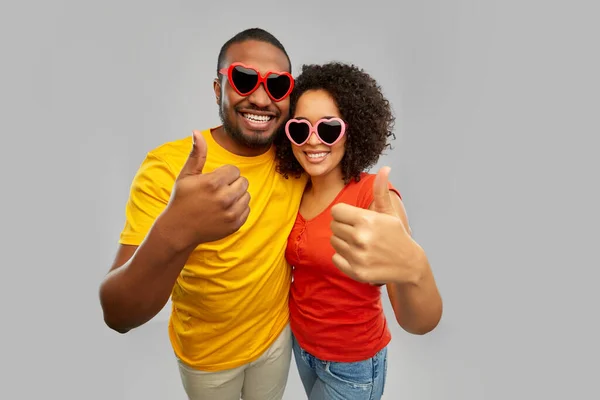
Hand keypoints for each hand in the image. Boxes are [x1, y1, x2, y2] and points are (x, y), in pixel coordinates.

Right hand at [163, 130, 250, 249]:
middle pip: (243, 182)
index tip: (212, 181)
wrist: (179, 230)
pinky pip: (247, 209)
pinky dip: (238, 209)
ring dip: (237, 196)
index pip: (234, 170)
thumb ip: (196, 154)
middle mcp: (224, 198)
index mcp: (213, 183)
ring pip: (247, 195)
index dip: (223, 174)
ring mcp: (231, 213)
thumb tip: (197, 132)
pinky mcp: (235, 224)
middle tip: (217, 191)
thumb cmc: (181, 199)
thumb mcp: (186, 175)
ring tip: (221, 200)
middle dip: (232, 184)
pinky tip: (224, 210)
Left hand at [329, 167, 421, 284]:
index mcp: (366, 220)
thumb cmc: (396, 235)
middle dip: (343, 227)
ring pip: (333, 242)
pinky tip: (357, 255)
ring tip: (359, 243)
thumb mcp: (389, 212)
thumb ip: (380, 191)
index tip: (354, 218)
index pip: (336, 211)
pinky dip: (343, 258)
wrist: (409, 264)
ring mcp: (357, 256)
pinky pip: (335, 258)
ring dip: (343, 242)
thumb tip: (385, 167)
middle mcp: (360, 238)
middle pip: (333, 226)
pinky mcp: (356, 272)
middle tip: (358, 231)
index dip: (344, 213)